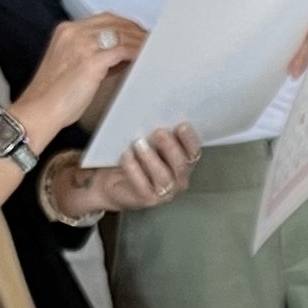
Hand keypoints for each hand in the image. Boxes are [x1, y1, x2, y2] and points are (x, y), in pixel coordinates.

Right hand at [14, 14, 144, 140]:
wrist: (39, 110)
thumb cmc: (53, 97)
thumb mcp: (71, 68)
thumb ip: (93, 57)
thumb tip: (119, 57)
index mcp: (66, 31)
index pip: (103, 19)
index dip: (124, 25)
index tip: (138, 33)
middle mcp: (73, 33)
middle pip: (115, 22)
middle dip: (136, 30)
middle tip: (151, 40)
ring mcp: (82, 44)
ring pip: (121, 33)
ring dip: (139, 41)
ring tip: (152, 49)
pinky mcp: (91, 60)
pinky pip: (122, 50)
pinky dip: (136, 52)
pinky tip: (144, 58)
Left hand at [59, 121, 199, 217]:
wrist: (112, 181)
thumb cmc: (135, 158)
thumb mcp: (149, 142)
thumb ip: (157, 131)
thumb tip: (157, 108)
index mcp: (183, 162)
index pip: (194, 152)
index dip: (190, 140)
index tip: (181, 125)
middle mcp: (178, 179)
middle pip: (181, 165)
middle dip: (171, 148)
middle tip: (159, 132)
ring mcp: (164, 192)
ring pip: (163, 176)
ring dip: (151, 158)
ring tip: (139, 143)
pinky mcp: (147, 199)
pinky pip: (143, 185)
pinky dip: (134, 169)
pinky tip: (126, 156)